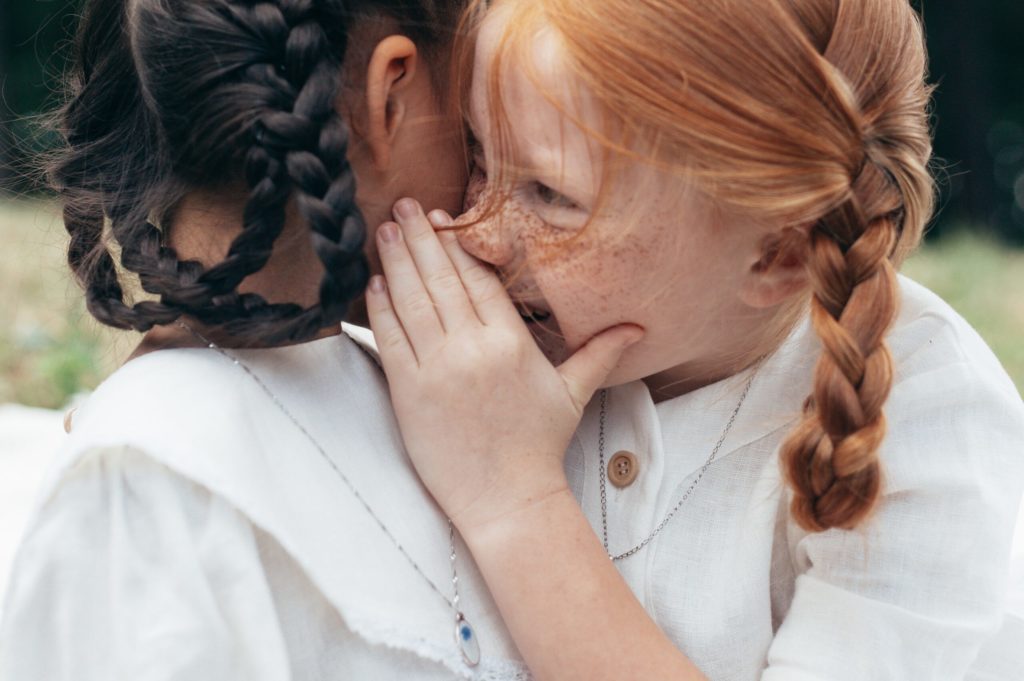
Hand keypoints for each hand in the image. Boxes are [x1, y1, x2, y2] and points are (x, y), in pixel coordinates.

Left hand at [365, 199, 642, 532]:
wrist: (507, 500)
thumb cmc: (539, 446)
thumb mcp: (573, 394)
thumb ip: (599, 352)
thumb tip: (638, 327)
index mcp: (512, 343)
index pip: (482, 279)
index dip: (461, 244)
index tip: (444, 216)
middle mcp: (473, 349)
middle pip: (443, 280)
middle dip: (421, 238)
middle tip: (404, 205)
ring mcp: (437, 369)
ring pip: (412, 301)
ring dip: (396, 260)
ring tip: (384, 229)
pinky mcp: (408, 392)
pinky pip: (390, 338)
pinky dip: (380, 306)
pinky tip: (375, 281)